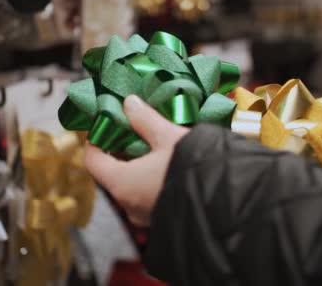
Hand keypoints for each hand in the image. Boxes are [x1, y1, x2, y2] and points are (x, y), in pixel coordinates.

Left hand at [85, 95, 188, 226]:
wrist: (228, 201)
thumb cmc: (193, 168)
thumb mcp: (168, 137)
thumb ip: (146, 119)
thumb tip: (130, 103)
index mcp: (121, 183)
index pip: (93, 160)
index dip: (97, 139)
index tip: (107, 124)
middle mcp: (128, 204)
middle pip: (113, 172)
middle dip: (121, 149)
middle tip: (133, 128)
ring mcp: (145, 216)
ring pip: (132, 185)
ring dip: (138, 164)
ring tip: (154, 143)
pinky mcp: (163, 219)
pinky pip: (149, 196)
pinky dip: (151, 179)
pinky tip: (168, 163)